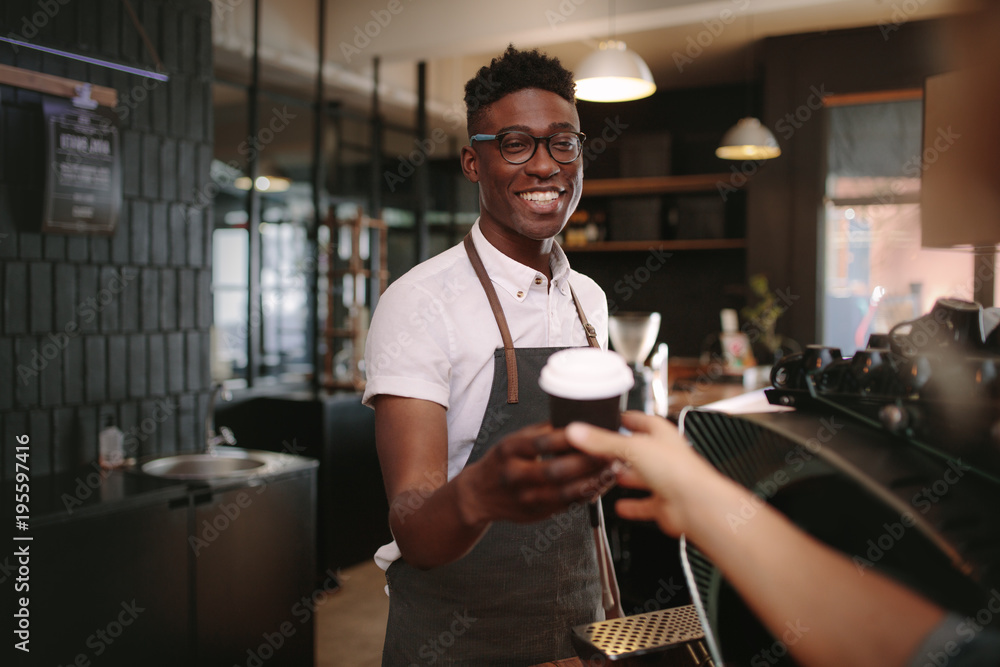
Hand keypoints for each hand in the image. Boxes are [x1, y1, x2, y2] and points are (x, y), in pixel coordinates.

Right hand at [459, 422, 616, 525]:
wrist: (478, 495)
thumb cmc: (502, 461)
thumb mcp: (514, 440)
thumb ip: (542, 433)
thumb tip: (577, 420)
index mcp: (509, 450)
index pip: (542, 443)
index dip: (570, 438)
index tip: (595, 431)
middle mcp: (515, 475)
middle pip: (555, 470)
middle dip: (587, 462)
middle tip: (611, 452)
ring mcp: (525, 498)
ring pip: (564, 492)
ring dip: (593, 481)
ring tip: (613, 469)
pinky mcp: (536, 513)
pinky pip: (566, 505)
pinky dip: (586, 494)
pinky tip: (601, 484)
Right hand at [565, 411, 727, 536]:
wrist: (696, 505)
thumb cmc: (678, 470)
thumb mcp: (632, 447)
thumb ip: (602, 441)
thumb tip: (577, 431)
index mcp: (661, 434)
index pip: (641, 420)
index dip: (625, 419)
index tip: (610, 418)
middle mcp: (665, 456)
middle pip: (639, 450)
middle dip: (621, 450)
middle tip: (601, 450)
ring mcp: (666, 480)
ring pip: (642, 476)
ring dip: (626, 476)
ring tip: (607, 476)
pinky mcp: (663, 504)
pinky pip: (644, 504)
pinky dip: (632, 506)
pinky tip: (620, 506)